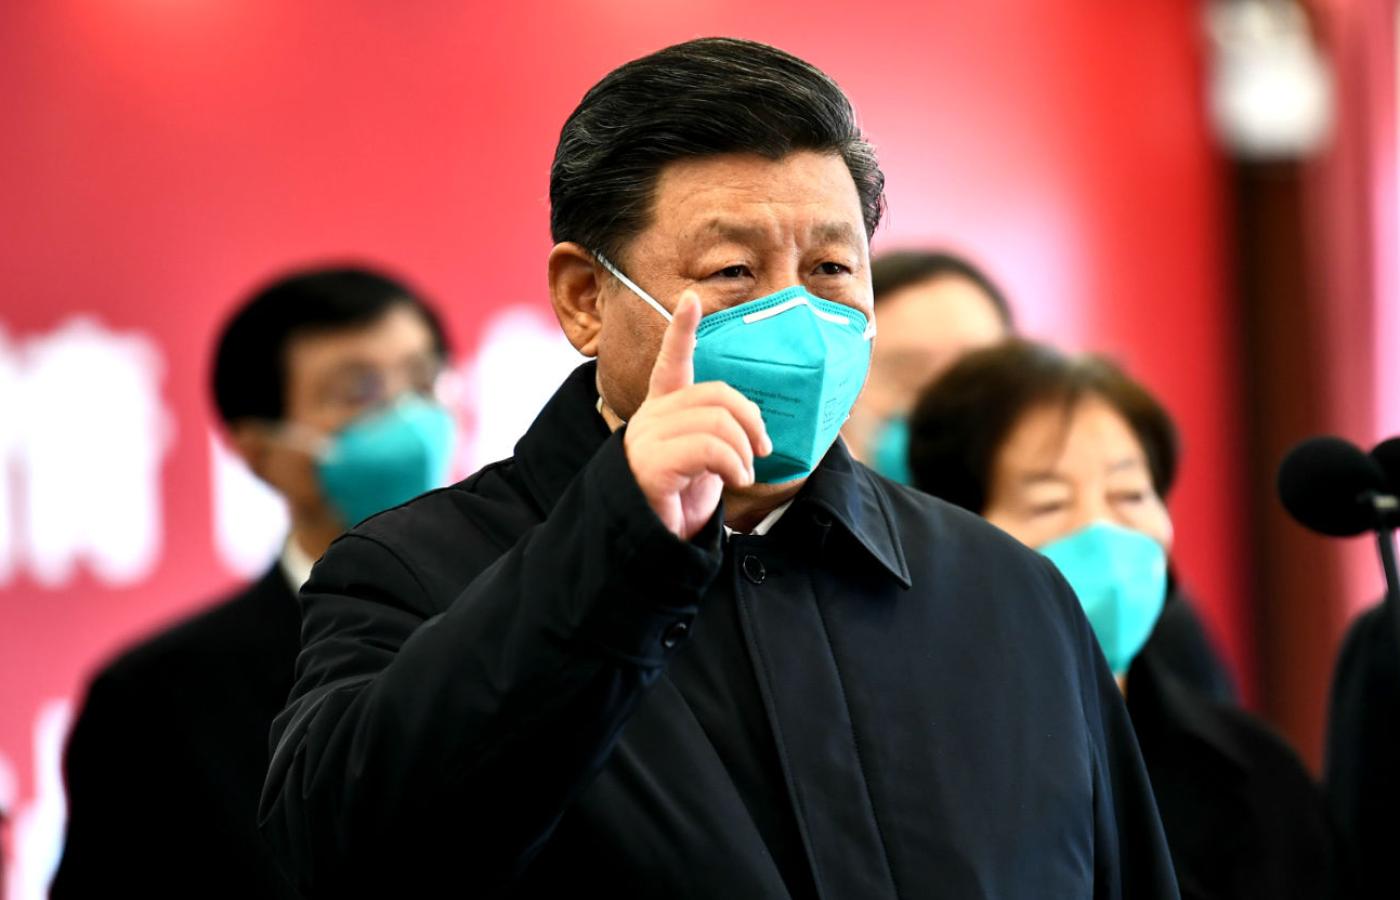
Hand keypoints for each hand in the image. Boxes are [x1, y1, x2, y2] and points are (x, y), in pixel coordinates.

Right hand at [624, 293, 771, 539]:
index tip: (691, 299)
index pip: (671, 363)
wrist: (652, 546)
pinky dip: (734, 464)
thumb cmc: (680, 503)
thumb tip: (755, 429)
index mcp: (662, 411)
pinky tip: (737, 480)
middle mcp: (650, 419)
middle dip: (750, 419)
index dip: (681, 330)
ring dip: (744, 450)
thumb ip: (719, 435)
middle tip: (763, 449)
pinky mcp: (650, 464)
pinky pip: (709, 447)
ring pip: (716, 420)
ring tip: (744, 473)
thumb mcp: (705, 462)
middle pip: (715, 394)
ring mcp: (646, 440)